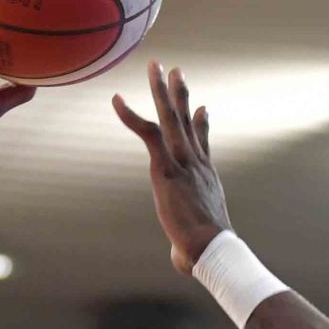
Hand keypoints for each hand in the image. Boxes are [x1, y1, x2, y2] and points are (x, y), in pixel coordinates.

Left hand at [112, 61, 231, 274]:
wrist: (211, 247)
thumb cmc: (205, 255)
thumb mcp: (194, 245)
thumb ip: (185, 249)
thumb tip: (183, 263)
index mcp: (205, 178)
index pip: (202, 144)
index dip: (201, 124)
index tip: (203, 107)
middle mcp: (197, 163)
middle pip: (187, 120)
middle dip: (179, 94)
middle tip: (174, 70)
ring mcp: (183, 162)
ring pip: (172, 117)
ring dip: (162, 90)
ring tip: (155, 66)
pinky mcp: (167, 167)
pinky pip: (148, 133)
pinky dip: (131, 115)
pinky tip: (117, 99)